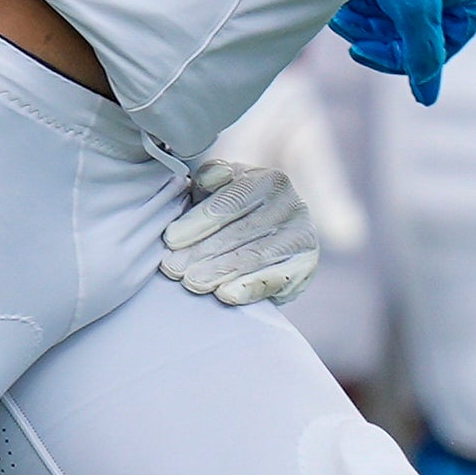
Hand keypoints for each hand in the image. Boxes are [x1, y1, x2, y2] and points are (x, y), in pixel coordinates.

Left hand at [161, 157, 321, 304]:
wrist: (271, 235)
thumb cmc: (233, 210)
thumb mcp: (219, 189)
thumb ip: (210, 180)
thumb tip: (206, 180)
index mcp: (268, 179)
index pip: (230, 201)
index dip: (198, 221)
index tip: (170, 239)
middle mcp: (291, 204)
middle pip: (240, 232)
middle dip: (202, 252)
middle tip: (173, 268)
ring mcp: (302, 236)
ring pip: (255, 256)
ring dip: (220, 272)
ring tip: (191, 283)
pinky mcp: (305, 266)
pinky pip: (275, 280)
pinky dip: (248, 288)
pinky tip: (225, 295)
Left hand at [327, 0, 475, 105]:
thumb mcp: (415, 7)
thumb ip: (422, 54)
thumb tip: (427, 97)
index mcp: (469, 11)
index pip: (428, 55)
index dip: (390, 56)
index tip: (359, 48)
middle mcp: (453, 5)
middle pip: (407, 42)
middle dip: (373, 33)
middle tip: (346, 21)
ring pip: (390, 26)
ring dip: (362, 21)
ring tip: (343, 7)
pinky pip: (381, 9)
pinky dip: (361, 6)